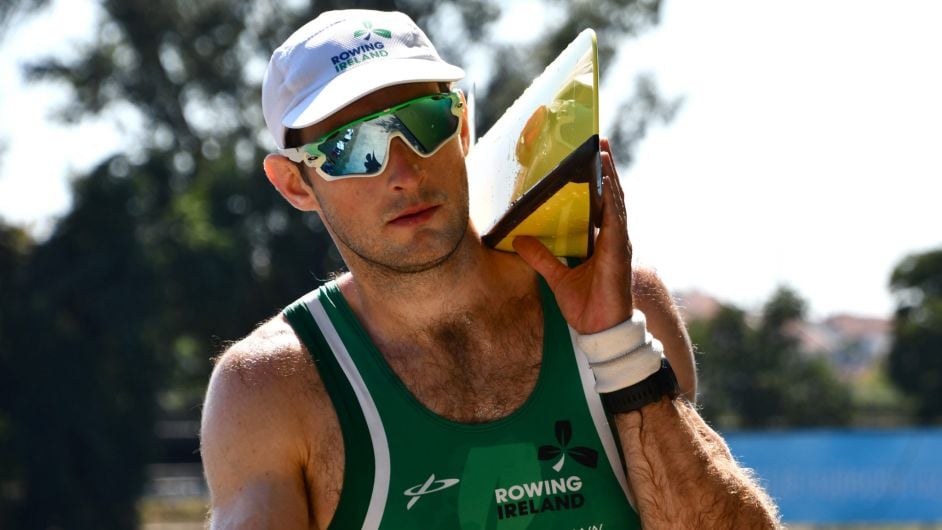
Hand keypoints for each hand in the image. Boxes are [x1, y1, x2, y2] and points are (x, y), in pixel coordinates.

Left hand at [513, 138, 632, 333]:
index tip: (592, 155)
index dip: (598, 179)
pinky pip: (616, 220)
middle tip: (599, 141)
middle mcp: (613, 238)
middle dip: (606, 168)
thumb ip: (541, 256)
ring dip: (610, 176)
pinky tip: (607, 183)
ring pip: (616, 202)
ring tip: (602, 152)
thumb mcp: (557, 276)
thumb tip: (519, 238)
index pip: (600, 203)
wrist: (601, 331)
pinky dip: (612, 200)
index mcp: (601, 240)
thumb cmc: (585, 305)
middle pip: (611, 195)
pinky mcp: (618, 252)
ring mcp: (619, 243)